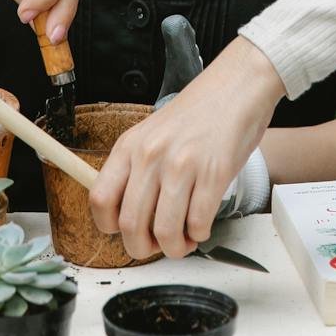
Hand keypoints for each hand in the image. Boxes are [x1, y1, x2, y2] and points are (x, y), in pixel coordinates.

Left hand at [89, 36, 285, 257]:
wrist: (236, 86)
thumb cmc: (199, 113)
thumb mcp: (152, 134)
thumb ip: (136, 169)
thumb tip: (127, 215)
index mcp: (130, 146)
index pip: (99, 200)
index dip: (110, 227)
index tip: (126, 231)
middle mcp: (151, 155)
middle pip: (130, 225)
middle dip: (143, 249)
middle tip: (157, 245)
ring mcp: (182, 164)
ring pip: (165, 232)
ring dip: (175, 247)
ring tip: (184, 239)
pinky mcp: (214, 173)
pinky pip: (198, 224)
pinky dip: (200, 234)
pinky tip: (202, 224)